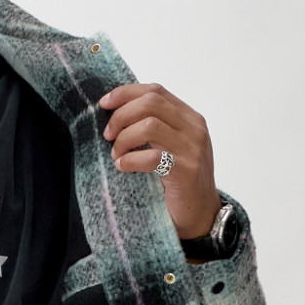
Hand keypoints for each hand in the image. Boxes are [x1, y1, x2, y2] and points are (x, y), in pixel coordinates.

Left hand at [100, 82, 221, 239]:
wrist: (200, 213)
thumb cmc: (179, 179)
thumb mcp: (171, 146)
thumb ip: (155, 126)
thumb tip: (116, 112)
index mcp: (189, 118)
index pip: (155, 91)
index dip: (126, 93)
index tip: (104, 103)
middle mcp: (194, 129)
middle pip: (150, 103)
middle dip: (121, 116)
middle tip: (108, 134)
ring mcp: (192, 149)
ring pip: (149, 126)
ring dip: (124, 139)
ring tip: (116, 154)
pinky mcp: (185, 171)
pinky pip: (151, 157)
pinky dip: (129, 160)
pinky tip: (122, 166)